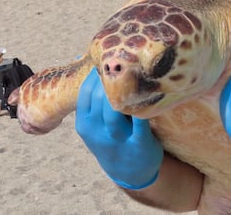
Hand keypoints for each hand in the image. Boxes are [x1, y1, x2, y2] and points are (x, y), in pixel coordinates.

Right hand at [75, 69, 163, 189]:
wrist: (130, 173)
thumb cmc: (112, 139)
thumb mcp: (94, 124)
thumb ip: (91, 97)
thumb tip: (82, 56)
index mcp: (85, 124)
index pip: (85, 92)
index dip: (97, 74)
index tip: (109, 59)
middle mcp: (97, 132)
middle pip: (99, 98)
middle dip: (111, 78)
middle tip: (124, 61)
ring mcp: (117, 139)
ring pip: (115, 110)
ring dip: (124, 90)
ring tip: (134, 73)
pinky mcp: (139, 144)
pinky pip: (140, 121)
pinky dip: (143, 106)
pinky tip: (148, 92)